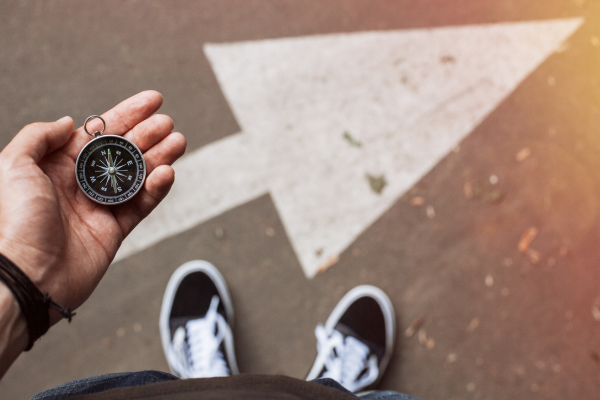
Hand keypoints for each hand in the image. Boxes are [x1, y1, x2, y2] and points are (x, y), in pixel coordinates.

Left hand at [0, 91, 185, 320]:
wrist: (27, 275)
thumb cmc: (14, 223)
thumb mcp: (12, 165)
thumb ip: (39, 136)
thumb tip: (69, 121)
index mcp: (57, 165)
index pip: (99, 132)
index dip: (128, 113)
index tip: (152, 101)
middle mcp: (80, 183)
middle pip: (123, 151)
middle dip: (148, 134)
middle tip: (168, 123)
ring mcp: (99, 206)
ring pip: (138, 175)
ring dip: (160, 157)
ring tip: (178, 141)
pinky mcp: (115, 230)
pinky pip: (142, 204)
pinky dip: (157, 189)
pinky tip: (166, 173)